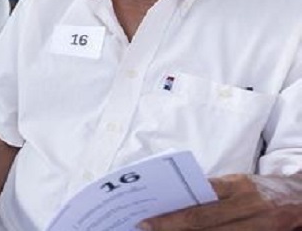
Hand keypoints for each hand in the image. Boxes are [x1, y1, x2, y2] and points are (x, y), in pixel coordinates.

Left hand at [139, 174, 301, 229]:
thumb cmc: (263, 192)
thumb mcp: (241, 185)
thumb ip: (215, 193)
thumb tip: (179, 203)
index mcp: (238, 185)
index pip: (198, 196)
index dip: (173, 211)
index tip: (149, 219)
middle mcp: (249, 202)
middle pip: (205, 218)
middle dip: (173, 226)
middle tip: (148, 229)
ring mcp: (261, 221)